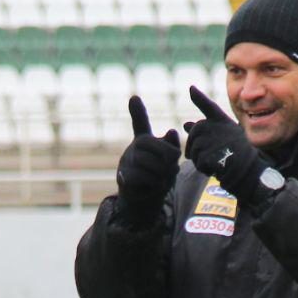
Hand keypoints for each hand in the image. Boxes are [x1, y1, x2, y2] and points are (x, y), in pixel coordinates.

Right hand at [115, 96, 180, 224]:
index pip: (140, 123)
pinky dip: (154, 185)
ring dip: (164, 176)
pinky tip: (151, 186)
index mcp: (144, 140)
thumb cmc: (159, 175)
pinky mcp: (124, 177)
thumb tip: (172, 131)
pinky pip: (147, 178)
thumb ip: (172, 146)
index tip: (134, 97)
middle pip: (162, 150)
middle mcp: (134, 147)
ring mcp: (127, 162)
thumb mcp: (170, 160)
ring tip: (161, 179)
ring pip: (155, 166)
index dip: (137, 110)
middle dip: (171, 162)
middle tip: (171, 170)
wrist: (144, 200)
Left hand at [184, 85, 264, 202]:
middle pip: (193, 133)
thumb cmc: (240, 155)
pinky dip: (205, 169)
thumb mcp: (226, 137)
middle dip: (195, 145)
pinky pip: (198, 163)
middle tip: (211, 155)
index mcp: (222, 121)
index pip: (208, 106)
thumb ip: (206, 130)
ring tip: (218, 161)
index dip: (199, 97)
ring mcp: (210, 140)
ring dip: (201, 160)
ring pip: (194, 150)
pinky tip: (217, 169)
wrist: (249, 171)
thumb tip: (185, 124)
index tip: (191, 88)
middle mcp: (215, 127)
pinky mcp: (207, 155)